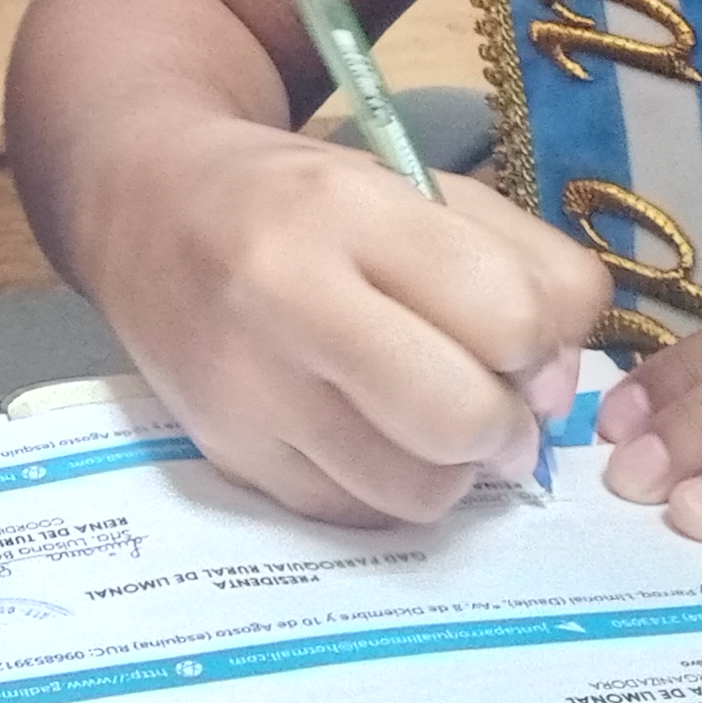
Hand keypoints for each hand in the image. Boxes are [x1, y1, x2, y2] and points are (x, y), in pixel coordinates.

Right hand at [84, 109, 608, 524]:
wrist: (145, 209)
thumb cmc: (305, 196)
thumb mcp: (420, 186)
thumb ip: (525, 267)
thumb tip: (556, 391)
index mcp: (347, 207)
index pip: (506, 313)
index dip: (543, 338)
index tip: (521, 334)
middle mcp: (284, 296)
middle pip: (462, 419)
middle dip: (504, 422)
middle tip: (490, 399)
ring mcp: (247, 389)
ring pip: (417, 491)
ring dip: (452, 468)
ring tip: (430, 419)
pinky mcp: (228, 456)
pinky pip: (356, 516)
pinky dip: (388, 489)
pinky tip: (371, 435)